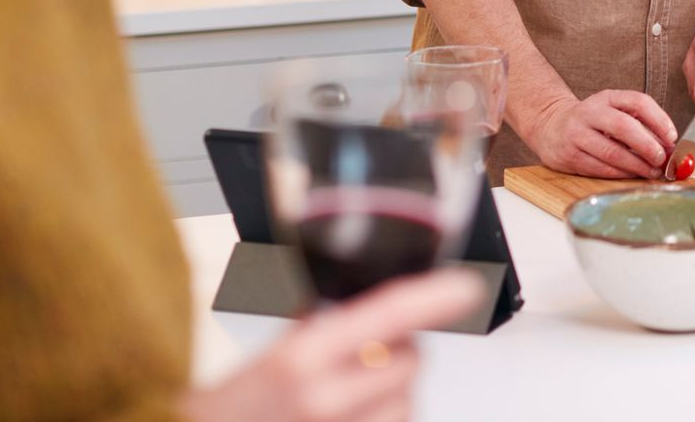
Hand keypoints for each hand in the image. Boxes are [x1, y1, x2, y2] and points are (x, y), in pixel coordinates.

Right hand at [183, 269, 481, 421]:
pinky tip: (355, 416)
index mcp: (300, 359)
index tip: (466, 286)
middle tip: (361, 357)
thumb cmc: (228, 414)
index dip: (434, 296)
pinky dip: (383, 419)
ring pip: (408, 403)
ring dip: (393, 394)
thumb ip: (318, 325)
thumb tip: (364, 298)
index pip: (388, 313)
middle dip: (395, 354)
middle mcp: (323, 401)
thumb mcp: (270, 356)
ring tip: (350, 397)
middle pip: (409, 362)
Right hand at [527, 90, 676, 177]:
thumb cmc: (592, 121)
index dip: (659, 119)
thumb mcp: (613, 110)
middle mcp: (590, 113)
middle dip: (647, 145)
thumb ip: (640, 122)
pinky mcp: (569, 156)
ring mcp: (577, 134)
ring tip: (652, 171)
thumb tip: (668, 145)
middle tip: (662, 158)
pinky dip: (620, 174)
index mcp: (607, 97)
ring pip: (611, 152)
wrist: (550, 126)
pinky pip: (600, 168)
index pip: (638, 102)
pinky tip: (632, 175)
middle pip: (624, 127)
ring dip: (636, 165)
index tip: (672, 137)